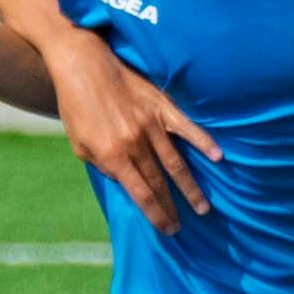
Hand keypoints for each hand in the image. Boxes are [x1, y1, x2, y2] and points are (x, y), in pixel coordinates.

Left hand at [44, 30, 223, 235]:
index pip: (140, 194)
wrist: (82, 64)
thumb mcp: (79, 143)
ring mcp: (150, 124)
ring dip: (191, 188)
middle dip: (172, 208)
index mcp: (112, 155)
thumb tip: (123, 180)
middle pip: (159, 184)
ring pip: (176, 163)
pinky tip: (218, 157)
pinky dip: (203, 142)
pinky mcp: (160, 106)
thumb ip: (101, 165)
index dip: (155, 215)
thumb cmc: (76, 105)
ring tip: (204, 207)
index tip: (166, 230)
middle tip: (182, 226)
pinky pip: (186, 127)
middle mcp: (134, 143)